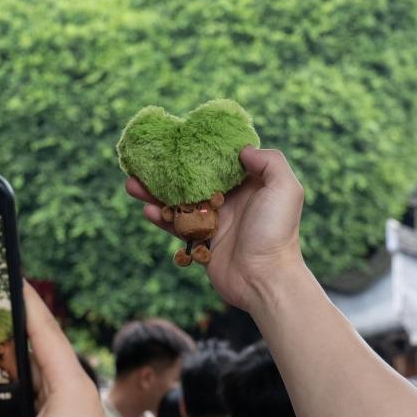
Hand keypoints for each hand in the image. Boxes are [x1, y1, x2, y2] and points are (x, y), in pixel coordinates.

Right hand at [0, 284, 169, 416]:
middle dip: (9, 329)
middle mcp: (73, 389)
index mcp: (69, 381)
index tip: (6, 275)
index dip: (23, 300)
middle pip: (39, 348)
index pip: (43, 327)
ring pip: (34, 377)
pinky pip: (32, 402)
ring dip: (8, 365)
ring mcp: (69, 412)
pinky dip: (10, 395)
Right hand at [125, 146, 305, 312]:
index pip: (219, 161)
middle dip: (168, 170)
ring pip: (178, 202)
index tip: (178, 137)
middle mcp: (229, 201)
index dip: (199, 149)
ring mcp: (213, 222)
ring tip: (131, 183)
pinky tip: (147, 210)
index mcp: (248, 185)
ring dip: (154, 193)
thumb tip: (242, 149)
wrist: (266, 279)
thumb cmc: (277, 233)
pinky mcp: (201, 243)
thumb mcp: (285, 189)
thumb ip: (269, 162)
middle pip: (192, 180)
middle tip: (144, 160)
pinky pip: (176, 227)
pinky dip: (160, 218)